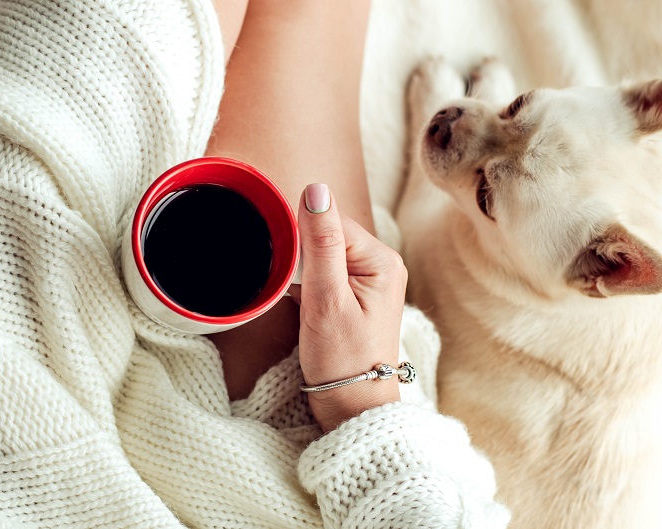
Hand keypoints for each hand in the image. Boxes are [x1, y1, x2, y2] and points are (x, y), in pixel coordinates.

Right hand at [289, 183, 406, 431]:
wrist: (352, 406)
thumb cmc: (341, 360)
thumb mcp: (326, 299)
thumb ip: (321, 243)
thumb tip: (316, 189)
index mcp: (382, 260)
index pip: (332, 222)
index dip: (302, 239)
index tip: (287, 267)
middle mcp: (382, 264)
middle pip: (328, 235)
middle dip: (303, 256)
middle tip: (297, 291)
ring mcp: (370, 280)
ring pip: (323, 253)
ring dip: (304, 269)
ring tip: (303, 302)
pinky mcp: (356, 294)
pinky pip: (326, 271)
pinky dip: (308, 282)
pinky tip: (304, 304)